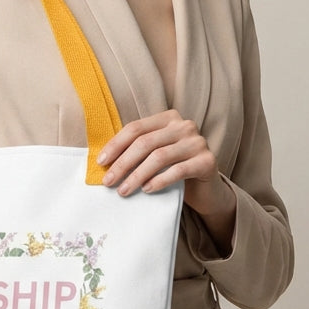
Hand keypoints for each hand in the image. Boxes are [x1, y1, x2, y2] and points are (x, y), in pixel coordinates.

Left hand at [97, 110, 235, 249]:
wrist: (207, 190)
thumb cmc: (174, 170)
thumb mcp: (155, 155)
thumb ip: (136, 151)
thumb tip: (103, 161)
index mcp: (169, 118)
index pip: (136, 128)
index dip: (116, 145)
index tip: (101, 163)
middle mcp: (185, 126)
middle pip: (145, 142)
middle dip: (123, 163)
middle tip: (108, 181)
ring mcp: (197, 142)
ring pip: (159, 156)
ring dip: (137, 175)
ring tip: (123, 190)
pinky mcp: (207, 161)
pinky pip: (178, 170)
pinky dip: (159, 181)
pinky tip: (147, 190)